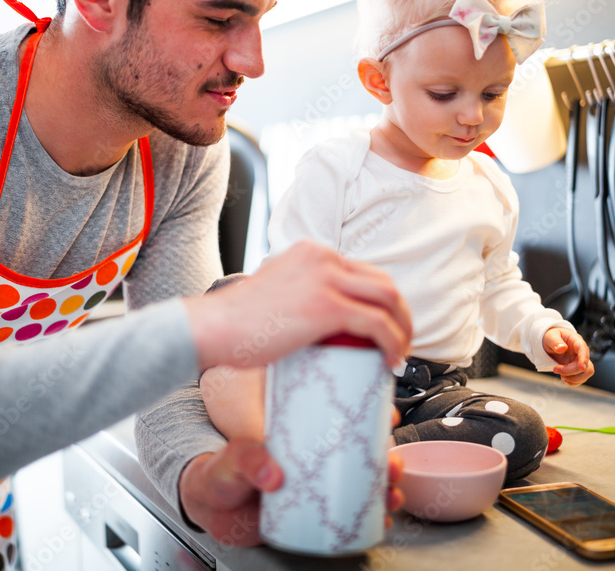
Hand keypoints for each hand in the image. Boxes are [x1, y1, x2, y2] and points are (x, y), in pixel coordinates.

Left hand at [179, 408, 405, 545]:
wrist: (209, 510)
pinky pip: (350, 513)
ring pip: (361, 482)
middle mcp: (312, 456)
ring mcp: (315, 484)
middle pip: (360, 451)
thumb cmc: (219, 473)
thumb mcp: (230, 459)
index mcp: (297, 432)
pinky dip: (370, 518)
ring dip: (385, 487)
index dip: (370, 414)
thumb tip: (272, 474)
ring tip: (391, 495)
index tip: (387, 416)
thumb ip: (246, 459)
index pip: (340, 415)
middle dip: (387, 457)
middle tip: (393, 465)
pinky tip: (381, 521)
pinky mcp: (314, 513)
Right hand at [184, 241, 411, 370]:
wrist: (212, 328)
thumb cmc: (235, 323)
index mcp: (312, 253)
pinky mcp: (327, 306)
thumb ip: (296, 297)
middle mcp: (323, 258)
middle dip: (400, 314)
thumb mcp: (274, 294)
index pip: (363, 272)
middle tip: (400, 342)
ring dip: (403, 328)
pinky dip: (392, 342)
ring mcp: (326, 279)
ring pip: (388, 299)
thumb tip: (310, 324)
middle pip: (383, 282)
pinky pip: (376, 323)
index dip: (382, 302)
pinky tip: (390, 361)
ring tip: (400, 354)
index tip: (385, 326)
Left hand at [543, 326, 593, 385]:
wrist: (550, 342)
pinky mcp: (576, 369)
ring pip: (586, 373)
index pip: (583, 350)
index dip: (584, 359)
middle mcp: (581, 352)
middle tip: (555, 370)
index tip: (581, 367)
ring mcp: (579, 361)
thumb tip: (562, 348)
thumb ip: (555, 342)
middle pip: (586, 365)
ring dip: (574, 378)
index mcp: (576, 341)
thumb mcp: (550, 336)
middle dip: (571, 371)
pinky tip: (564, 378)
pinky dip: (573, 382)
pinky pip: (581, 378)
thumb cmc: (552, 337)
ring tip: (561, 376)